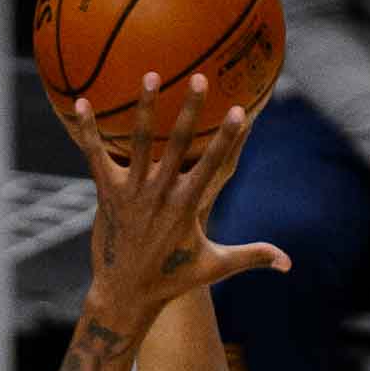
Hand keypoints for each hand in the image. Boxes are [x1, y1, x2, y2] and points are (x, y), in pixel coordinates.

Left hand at [64, 73, 289, 310]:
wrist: (126, 294)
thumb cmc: (173, 278)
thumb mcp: (215, 266)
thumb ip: (252, 256)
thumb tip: (289, 263)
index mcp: (187, 206)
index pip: (213, 165)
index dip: (227, 138)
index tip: (240, 111)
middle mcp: (160, 194)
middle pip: (177, 144)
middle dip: (190, 111)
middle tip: (199, 78)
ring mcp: (132, 192)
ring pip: (138, 142)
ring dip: (144, 108)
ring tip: (150, 75)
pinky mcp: (107, 193)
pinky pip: (95, 156)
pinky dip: (88, 131)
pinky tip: (80, 103)